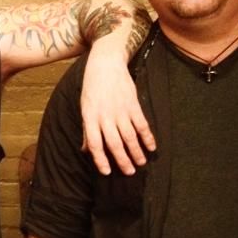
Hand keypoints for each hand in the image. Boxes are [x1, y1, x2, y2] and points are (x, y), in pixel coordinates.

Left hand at [80, 48, 154, 174]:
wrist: (105, 65)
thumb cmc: (92, 88)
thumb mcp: (85, 108)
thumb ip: (86, 130)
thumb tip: (86, 150)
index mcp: (90, 118)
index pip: (94, 143)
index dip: (100, 159)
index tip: (106, 172)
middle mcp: (105, 116)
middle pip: (114, 143)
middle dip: (122, 160)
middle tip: (129, 172)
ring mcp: (120, 110)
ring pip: (130, 136)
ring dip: (136, 151)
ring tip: (141, 163)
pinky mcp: (133, 104)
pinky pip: (142, 124)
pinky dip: (148, 137)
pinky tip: (152, 147)